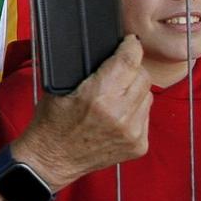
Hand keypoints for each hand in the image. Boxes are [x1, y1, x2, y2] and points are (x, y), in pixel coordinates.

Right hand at [17, 36, 152, 189]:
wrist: (52, 159)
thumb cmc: (53, 122)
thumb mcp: (61, 86)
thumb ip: (88, 68)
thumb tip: (111, 50)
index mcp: (98, 96)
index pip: (129, 59)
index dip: (131, 46)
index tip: (130, 42)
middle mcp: (119, 114)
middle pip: (143, 76)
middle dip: (132, 69)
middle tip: (117, 72)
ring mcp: (132, 132)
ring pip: (148, 95)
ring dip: (135, 91)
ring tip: (116, 97)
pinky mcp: (138, 145)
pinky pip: (146, 116)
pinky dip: (136, 111)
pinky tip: (119, 115)